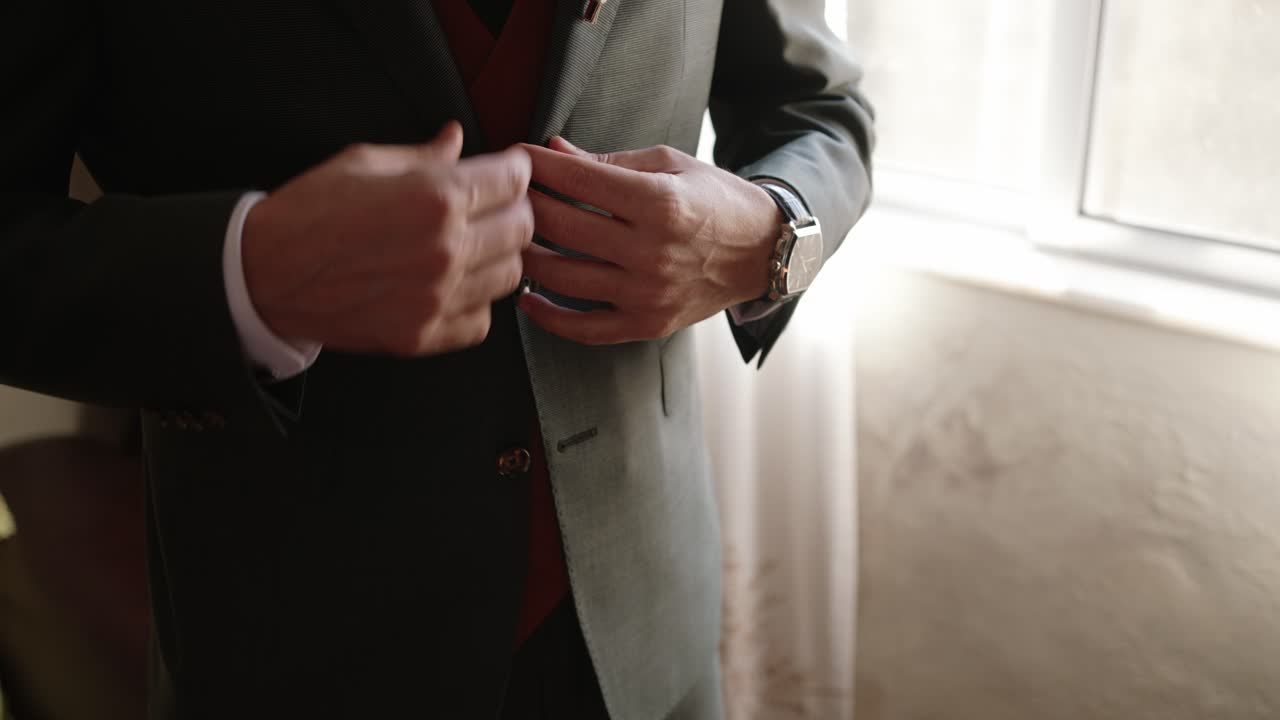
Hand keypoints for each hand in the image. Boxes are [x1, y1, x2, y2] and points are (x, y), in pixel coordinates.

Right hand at [242, 122, 533, 355]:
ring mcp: (438, 297)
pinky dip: (475, 304)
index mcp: (434, 197)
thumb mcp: (364, 163)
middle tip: (491, 207)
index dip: (513, 170)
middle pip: (523, 228)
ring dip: (497, 258)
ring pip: (510, 276)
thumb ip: (423, 156)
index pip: (514, 179)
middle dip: (513, 211)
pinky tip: (452, 286)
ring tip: (471, 247)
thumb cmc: (308, 213)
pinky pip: (482, 321)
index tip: (505, 171)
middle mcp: (445, 249)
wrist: (263, 274)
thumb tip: (456, 138)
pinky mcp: (425, 335)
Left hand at [516, 138, 781, 344]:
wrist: (763, 251)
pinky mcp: (647, 325)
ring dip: (525, 256)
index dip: (538, 166)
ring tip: (509, 241)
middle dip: (524, 206)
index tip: (514, 157)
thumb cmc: (714, 200)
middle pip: (562, 227)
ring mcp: (648, 293)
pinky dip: (548, 317)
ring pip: (562, 277)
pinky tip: (527, 298)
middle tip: (504, 196)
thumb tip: (552, 150)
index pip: (578, 179)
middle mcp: (652, 250)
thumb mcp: (670, 165)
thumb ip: (607, 161)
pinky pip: (584, 328)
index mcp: (659, 202)